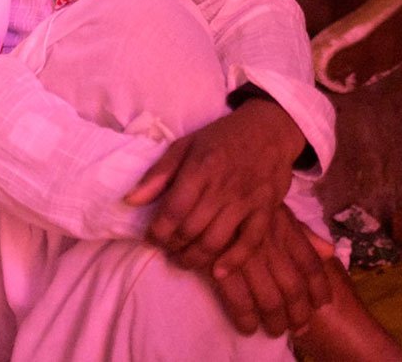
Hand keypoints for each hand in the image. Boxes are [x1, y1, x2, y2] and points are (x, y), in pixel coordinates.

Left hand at [123, 98, 302, 270]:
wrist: (269, 129)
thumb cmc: (222, 137)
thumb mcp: (185, 145)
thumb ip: (158, 173)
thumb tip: (131, 200)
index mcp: (200, 168)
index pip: (173, 210)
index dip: (158, 231)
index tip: (150, 239)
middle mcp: (223, 187)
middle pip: (191, 229)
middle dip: (173, 246)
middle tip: (166, 250)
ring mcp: (246, 201)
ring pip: (216, 241)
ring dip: (195, 258)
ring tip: (183, 260)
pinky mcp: (266, 210)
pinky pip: (250, 243)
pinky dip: (233, 261)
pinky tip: (217, 272)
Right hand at [210, 205, 333, 336]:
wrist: (200, 191)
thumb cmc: (239, 199)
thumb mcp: (274, 207)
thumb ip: (302, 231)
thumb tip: (329, 252)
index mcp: (285, 229)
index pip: (310, 265)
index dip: (319, 289)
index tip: (321, 305)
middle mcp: (271, 245)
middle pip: (293, 289)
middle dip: (298, 314)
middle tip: (299, 329)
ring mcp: (247, 258)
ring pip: (270, 300)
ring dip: (275, 322)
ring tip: (275, 330)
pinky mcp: (222, 266)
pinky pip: (239, 301)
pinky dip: (246, 319)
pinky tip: (248, 327)